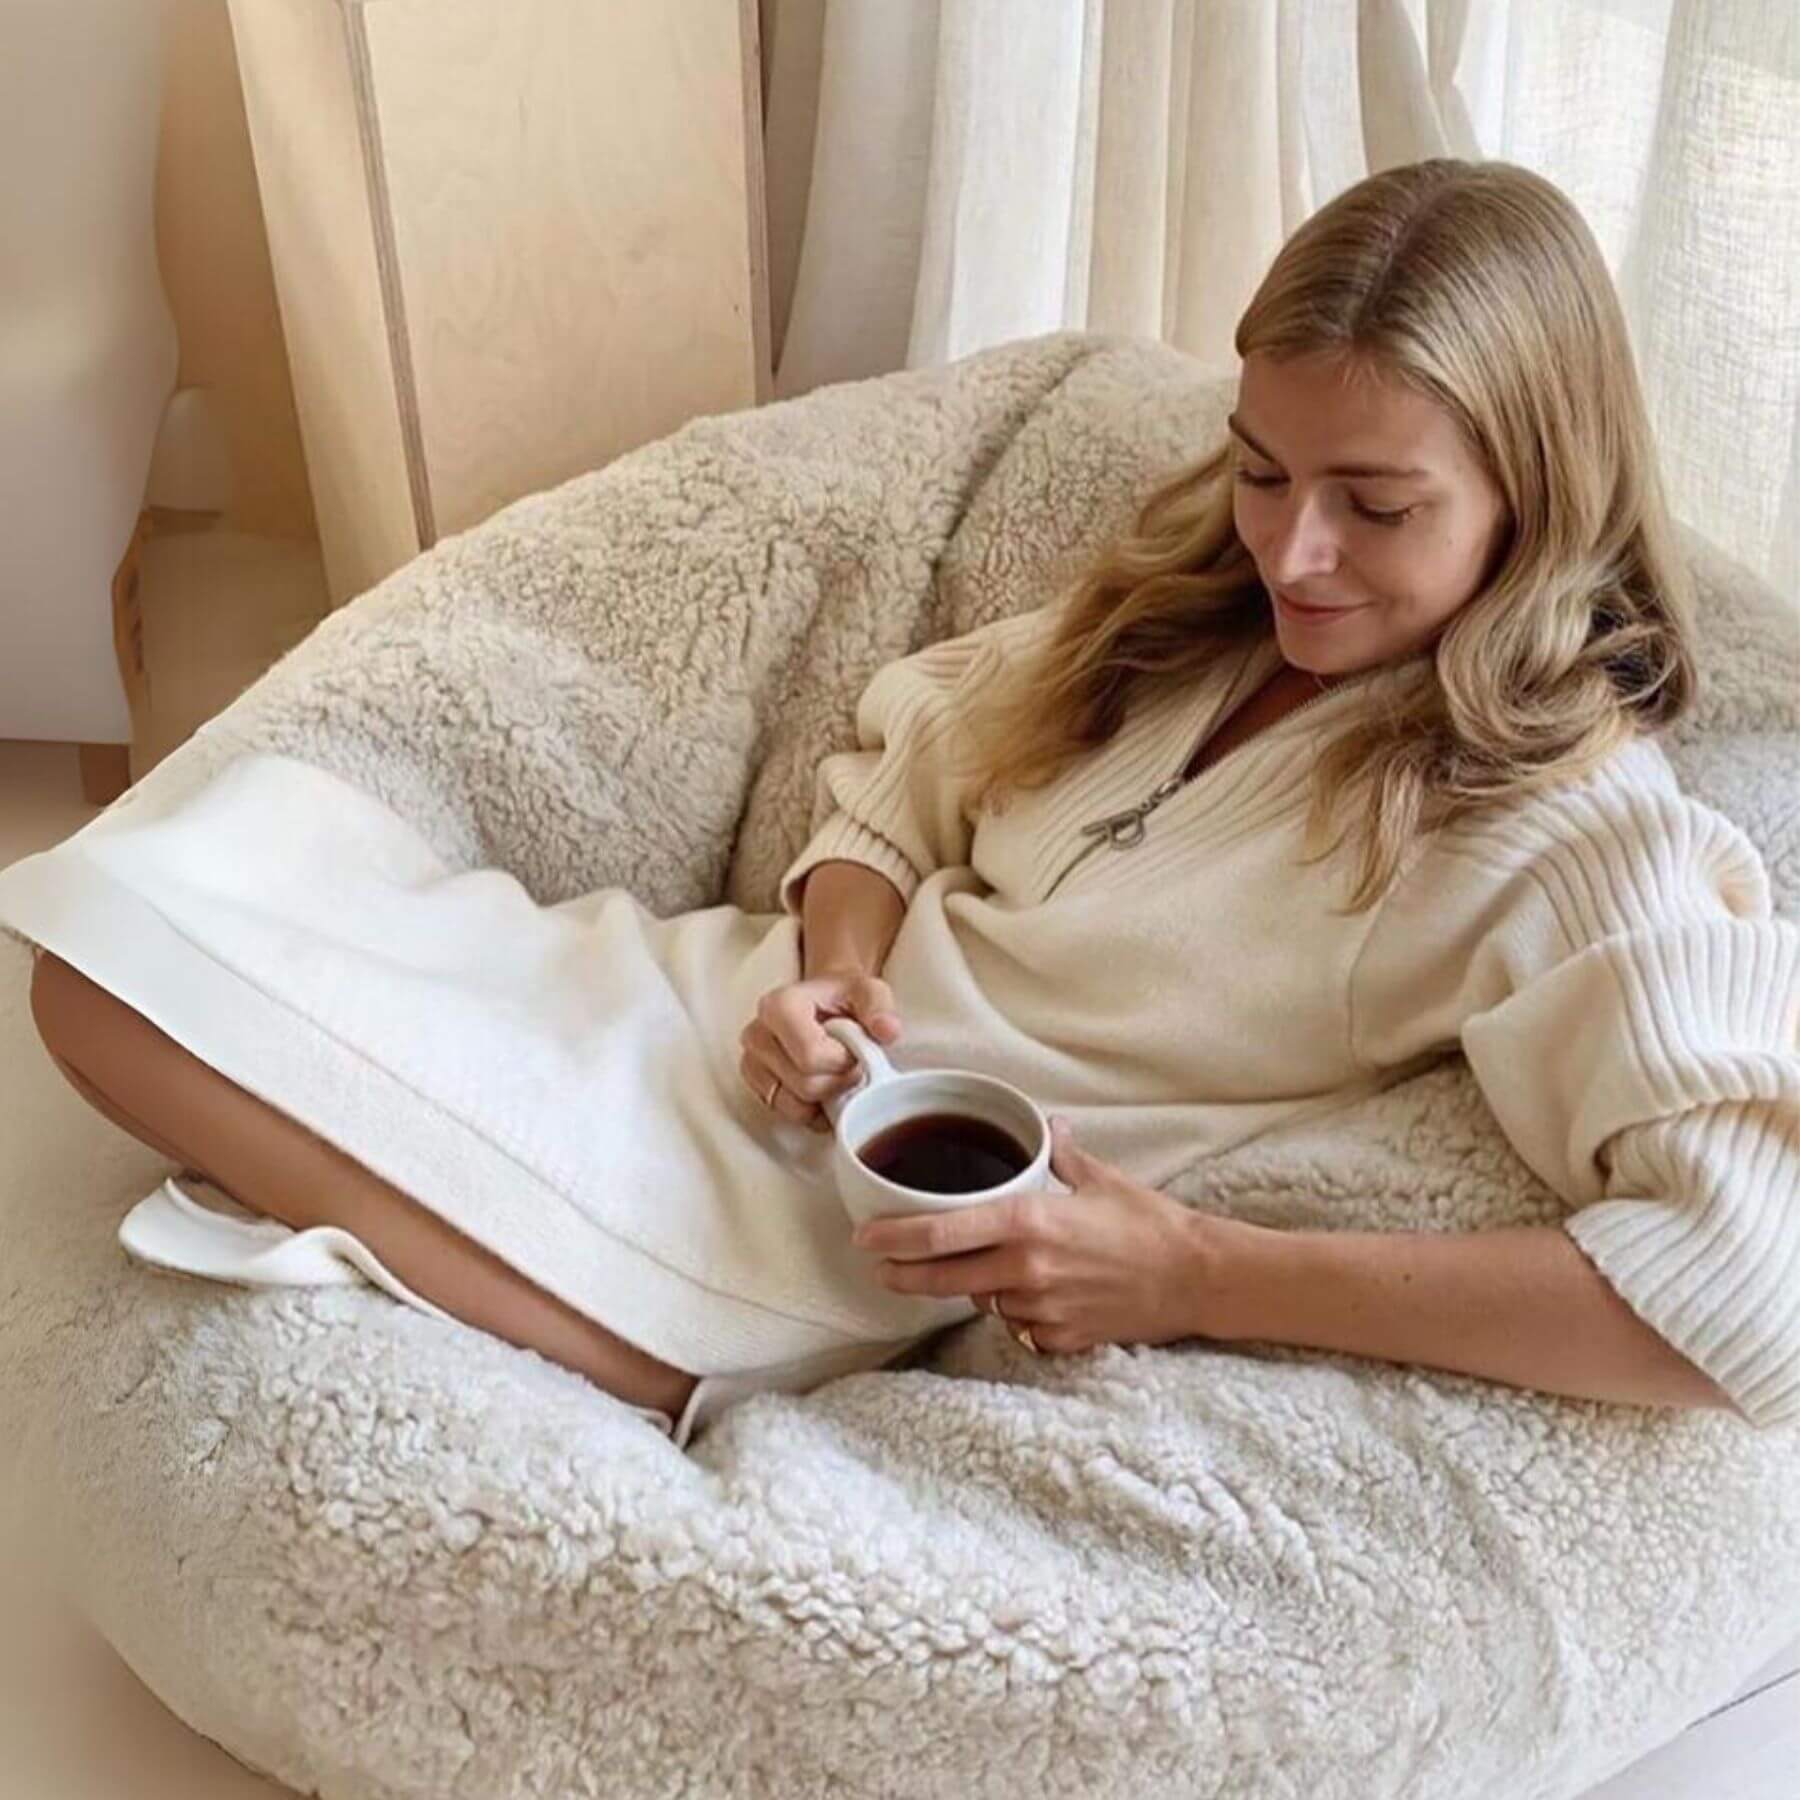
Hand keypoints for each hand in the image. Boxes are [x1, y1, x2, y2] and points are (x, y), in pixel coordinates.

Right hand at [739, 969, 902, 1133]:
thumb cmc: (843, 998)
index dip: (843, 1062)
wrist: (824, 1004)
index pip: (811, 1056)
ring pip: (796, 1105)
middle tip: (851, 1063)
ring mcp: (752, 1062)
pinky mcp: (756, 1085)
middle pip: (805, 1085)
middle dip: (839, 1081)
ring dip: (827, 1097)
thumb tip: (887, 1030)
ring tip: (836, 1072)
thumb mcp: (868, 991)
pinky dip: (813, 1110)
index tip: (854, 1049)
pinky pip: (788, 1115)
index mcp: (779, 1006)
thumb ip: (879, 1007)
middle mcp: (757, 1034)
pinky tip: (824, 1088)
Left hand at [850, 1117, 1236, 1351]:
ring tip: (982, 1271)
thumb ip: (1060, 1155)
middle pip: (941, 1279)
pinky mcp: (1058, 1340)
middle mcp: (1024, 1270)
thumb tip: (1045, 1127)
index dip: (894, 1239)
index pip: (939, 1233)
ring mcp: (1040, 1310)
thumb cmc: (1150, 1223)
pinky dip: (1016, 1313)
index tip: (865, 1238)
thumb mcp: (1100, 1178)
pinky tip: (1032, 1297)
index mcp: (1027, 1222)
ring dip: (973, 1289)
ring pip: (982, 1301)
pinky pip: (1018, 1327)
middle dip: (903, 1275)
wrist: (1196, 1278)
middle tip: (881, 1268)